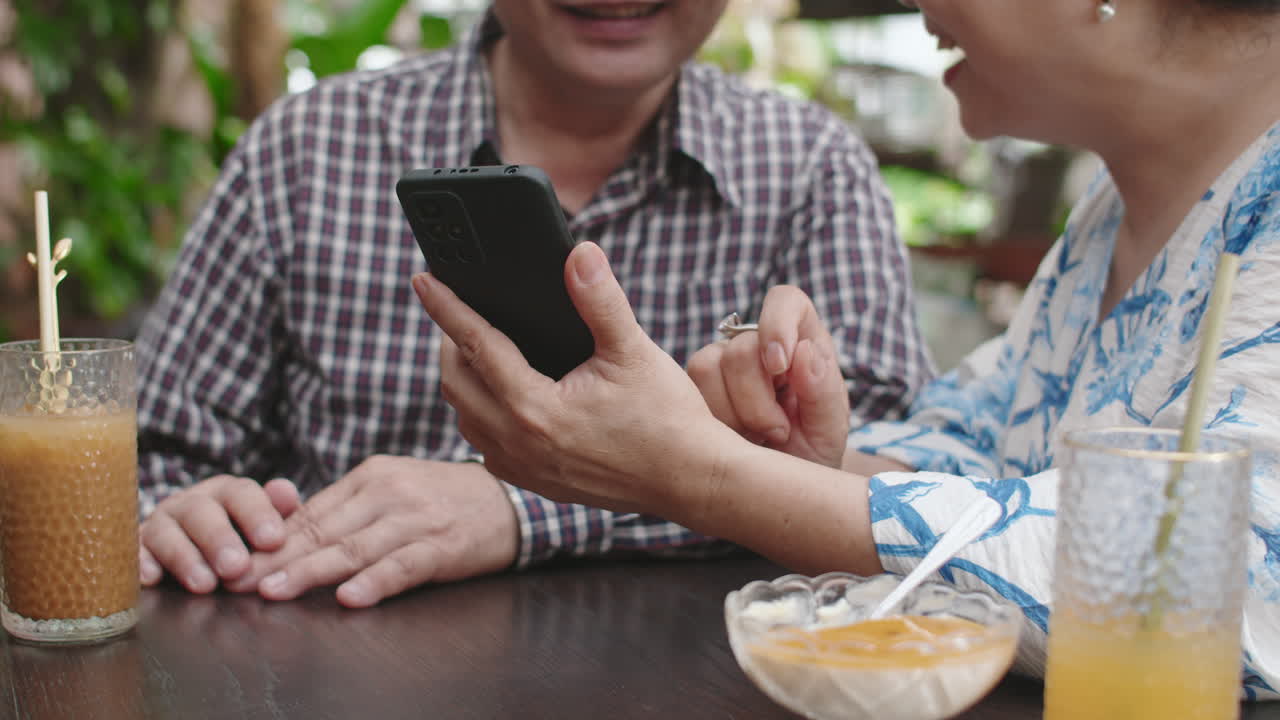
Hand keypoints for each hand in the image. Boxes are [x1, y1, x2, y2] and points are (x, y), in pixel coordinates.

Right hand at [140, 475, 299, 591]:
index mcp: (226, 493)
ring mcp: (160, 524)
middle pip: (201, 512)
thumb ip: (280, 512)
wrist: (197, 553)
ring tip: (205, 584)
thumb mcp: (265, 527)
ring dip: (184, 557)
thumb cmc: (241, 541)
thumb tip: (287, 493)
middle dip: (219, 539)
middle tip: (237, 567)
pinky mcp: (137, 548)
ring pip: (166, 533)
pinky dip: (141, 563)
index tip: (273, 541)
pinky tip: (151, 578)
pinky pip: (133, 552)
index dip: (258, 515)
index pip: (241, 494)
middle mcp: (190, 503)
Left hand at [223, 456, 516, 607]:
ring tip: (274, 591)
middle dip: (275, 558)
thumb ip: (347, 510)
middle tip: (237, 581)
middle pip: (323, 529)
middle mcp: (390, 491)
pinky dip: (375, 582)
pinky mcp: (443, 545)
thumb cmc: (443, 500)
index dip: (268, 540)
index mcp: (371, 475)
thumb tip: (287, 537)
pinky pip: (403, 566)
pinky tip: (350, 597)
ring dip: (311, 571)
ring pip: (354, 547)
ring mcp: (417, 518)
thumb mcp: (393, 490)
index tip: (232, 561)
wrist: (509, 499)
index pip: (310, 512)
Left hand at [412, 242, 738, 517]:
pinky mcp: (534, 482)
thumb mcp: (634, 350)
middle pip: (456, 382)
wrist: (692, 481)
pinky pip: (484, 443)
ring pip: (465, 416)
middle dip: (450, 341)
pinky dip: (480, 412)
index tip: (425, 279)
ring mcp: (522, 468)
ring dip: (463, 379)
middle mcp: (517, 443)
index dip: (447, 307)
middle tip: (458, 309)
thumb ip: (600, 299)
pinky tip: (501, 393)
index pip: (475, 345)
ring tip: (476, 346)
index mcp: (535, 408)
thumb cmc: (668, 419)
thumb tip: (579, 253)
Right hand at [687, 285, 849, 467]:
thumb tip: (804, 352)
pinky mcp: (694, 389)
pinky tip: (731, 442)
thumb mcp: (830, 430)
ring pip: (706, 367)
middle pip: (740, 348)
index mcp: (801, 340)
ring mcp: (722, 365)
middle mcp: (758, 345)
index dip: (777, 324)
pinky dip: (711, 425)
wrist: (781, 489)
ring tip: (755, 439)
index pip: (784, 300)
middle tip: (778, 433)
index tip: (780, 367)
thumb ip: (823, 391)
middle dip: (757, 401)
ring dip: (732, 414)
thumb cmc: (812, 452)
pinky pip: (687, 393)